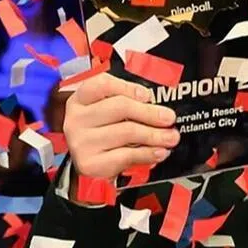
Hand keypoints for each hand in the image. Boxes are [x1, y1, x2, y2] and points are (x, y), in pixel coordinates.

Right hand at [63, 74, 178, 187]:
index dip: (128, 88)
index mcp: (81, 99)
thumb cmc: (102, 131)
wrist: (85, 161)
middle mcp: (77, 118)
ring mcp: (82, 141)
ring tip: (170, 137)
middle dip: (150, 113)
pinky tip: (159, 152)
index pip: (103, 84)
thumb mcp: (108, 111)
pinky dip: (148, 153)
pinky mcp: (90, 163)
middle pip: (120, 107)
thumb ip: (128, 103)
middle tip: (169, 118)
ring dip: (155, 135)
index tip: (148, 95)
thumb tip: (159, 109)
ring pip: (127, 132)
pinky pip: (126, 155)